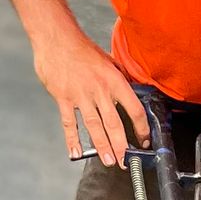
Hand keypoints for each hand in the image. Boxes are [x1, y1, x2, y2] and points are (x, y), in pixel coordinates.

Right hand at [34, 28, 148, 166]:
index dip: (141, 128)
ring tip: (108, 161)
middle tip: (125, 162)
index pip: (135, 109)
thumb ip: (120, 79)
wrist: (56, 37)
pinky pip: (69, 123)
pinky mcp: (63, 97)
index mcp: (114, 81)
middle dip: (121, 146)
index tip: (143, 140)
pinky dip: (72, 139)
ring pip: (94, 126)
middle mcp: (99, 90)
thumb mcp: (109, 61)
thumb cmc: (82, 49)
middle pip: (114, 124)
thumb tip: (132, 93)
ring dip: (102, 146)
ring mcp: (80, 95)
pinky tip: (76, 152)